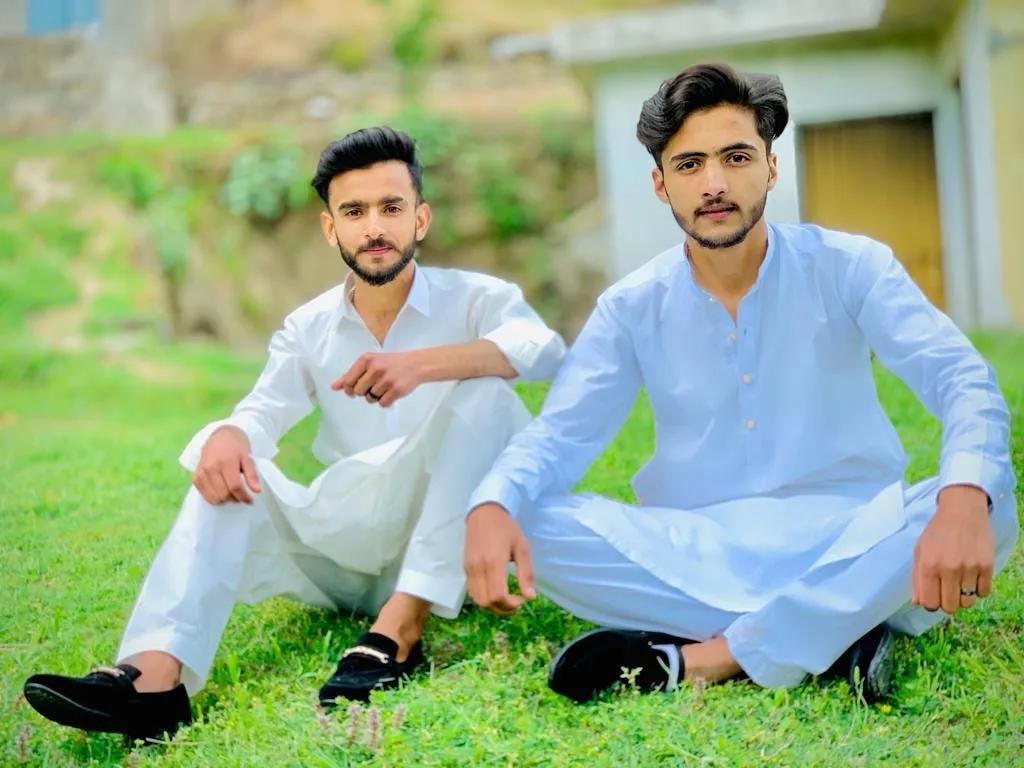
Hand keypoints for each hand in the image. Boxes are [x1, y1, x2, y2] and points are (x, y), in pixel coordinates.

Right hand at [193, 425, 260, 504]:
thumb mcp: (247, 457)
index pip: (235, 486)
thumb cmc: (236, 446)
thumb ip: (252, 475)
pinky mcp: (196, 477)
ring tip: (233, 494)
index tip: (251, 501)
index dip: (244, 497)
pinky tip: (222, 492)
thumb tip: (257, 491)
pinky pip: (205, 495)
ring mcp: (201, 473)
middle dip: (235, 499)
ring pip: (214, 497)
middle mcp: (211, 468)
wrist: (219, 436)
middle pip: (224, 494)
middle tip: (242, 495)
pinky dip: (215, 498)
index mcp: (226, 462)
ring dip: (225, 500)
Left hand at [331, 351, 424, 406]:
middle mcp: (375, 368)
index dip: (350, 388)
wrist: (415, 364)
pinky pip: (382, 403)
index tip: (356, 388)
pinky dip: (386, 401)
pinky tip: (391, 392)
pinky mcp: (396, 390)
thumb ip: (350, 375)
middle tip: (374, 385)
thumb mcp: (369, 364)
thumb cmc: (390, 364)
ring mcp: (386, 379)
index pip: (348, 381)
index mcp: (366, 359)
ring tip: (385, 387)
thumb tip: (334, 387)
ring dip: (376, 397)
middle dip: (364, 392)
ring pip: (370, 399)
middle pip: (358, 391)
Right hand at [463, 503, 535, 615]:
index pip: (497, 595)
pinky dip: (483, 597)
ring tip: (506, 600)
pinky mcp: (465, 568)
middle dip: (502, 609)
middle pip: (486, 602)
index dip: (510, 605)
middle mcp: (478, 568)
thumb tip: (530, 597)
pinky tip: (495, 591)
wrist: (484, 513)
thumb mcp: (522, 547)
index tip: (522, 600)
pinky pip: (472, 591)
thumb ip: (526, 573)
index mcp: (494, 562)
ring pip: (477, 599)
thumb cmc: (506, 528)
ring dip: (492, 605)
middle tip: (515, 603)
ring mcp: (469, 569)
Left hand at [912, 485, 993, 613]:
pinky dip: (978, 589)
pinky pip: (984, 593)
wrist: (962, 511)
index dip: (931, 603)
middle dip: (947, 602)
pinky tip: (972, 577)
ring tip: (960, 582)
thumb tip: (917, 602)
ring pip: (968, 602)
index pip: (929, 603)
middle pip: (950, 607)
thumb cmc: (938, 532)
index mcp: (928, 565)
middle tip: (947, 590)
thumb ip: (917, 578)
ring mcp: (969, 568)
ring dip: (963, 597)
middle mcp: (948, 569)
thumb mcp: (920, 551)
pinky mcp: (986, 566)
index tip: (934, 597)